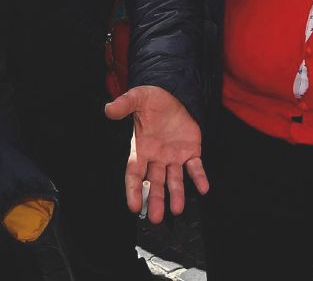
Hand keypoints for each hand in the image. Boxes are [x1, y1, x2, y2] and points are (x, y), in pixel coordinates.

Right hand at [105, 85, 208, 221]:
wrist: (174, 94)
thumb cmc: (152, 100)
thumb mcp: (138, 98)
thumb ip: (125, 104)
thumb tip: (108, 109)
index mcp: (141, 149)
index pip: (134, 174)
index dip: (133, 190)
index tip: (134, 206)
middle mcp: (157, 158)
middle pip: (155, 183)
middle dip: (155, 200)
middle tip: (156, 218)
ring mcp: (174, 156)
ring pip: (174, 180)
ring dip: (176, 195)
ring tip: (177, 209)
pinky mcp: (191, 151)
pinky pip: (195, 167)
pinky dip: (199, 177)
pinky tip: (203, 188)